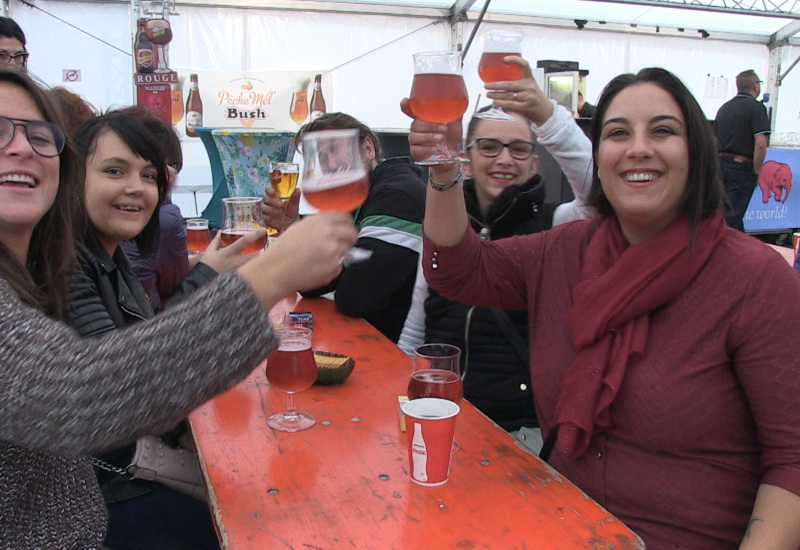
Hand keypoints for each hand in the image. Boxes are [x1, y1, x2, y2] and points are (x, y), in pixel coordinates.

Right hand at [197, 229, 264, 273]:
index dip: (255, 234)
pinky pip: (250, 275)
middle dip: (263, 253)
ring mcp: (239, 271)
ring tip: (263, 262)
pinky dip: (254, 273)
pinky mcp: (239, 279)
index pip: (245, 240)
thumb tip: (220, 231)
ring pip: (254, 266)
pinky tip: (257, 274)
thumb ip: (216, 241)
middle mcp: (236, 261)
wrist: (202, 281)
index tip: (264, 230)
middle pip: (256, 255)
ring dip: (259, 262)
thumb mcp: (209, 251)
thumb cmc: (206, 266)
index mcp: (229, 252)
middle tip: (267, 251)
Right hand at [239, 212, 357, 308]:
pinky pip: (340, 265)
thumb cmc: (283, 250)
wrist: (276, 269)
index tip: (346, 229)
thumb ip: (318, 225)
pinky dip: (332, 267)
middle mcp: (329, 232)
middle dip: (348, 239)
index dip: (346, 224)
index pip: (345, 217)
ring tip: (321, 259)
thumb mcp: (300, 227)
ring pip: (347, 250)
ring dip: (339, 254)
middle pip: (352, 233)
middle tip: (340, 245)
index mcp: (320, 221)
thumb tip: (333, 227)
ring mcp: (334, 249)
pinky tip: (317, 267)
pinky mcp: (335, 265)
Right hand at [261, 186, 300, 230]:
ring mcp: (264, 209)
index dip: (269, 190)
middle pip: (265, 198)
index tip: (273, 192)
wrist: (288, 227)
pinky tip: (264, 217)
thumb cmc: (290, 215)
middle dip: (272, 201)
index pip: (269, 189)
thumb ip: (295, 198)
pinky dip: (257, 215)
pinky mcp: (260, 216)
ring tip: (277, 213)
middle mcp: (268, 201)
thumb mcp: (294, 207)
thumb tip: (298, 189)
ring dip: (268, 209)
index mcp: (276, 196)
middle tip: (280, 205)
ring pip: (262, 206)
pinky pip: (255, 213)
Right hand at [400, 98, 462, 180]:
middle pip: (415, 124)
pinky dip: (426, 149)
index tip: (405, 102)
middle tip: (444, 128)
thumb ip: (454, 112)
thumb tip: (457, 102)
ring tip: (441, 138)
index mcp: (424, 118)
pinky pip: (416, 150)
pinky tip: (434, 148)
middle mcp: (417, 128)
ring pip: (414, 137)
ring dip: (428, 137)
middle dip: (430, 126)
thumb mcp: (456, 122)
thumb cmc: (451, 135)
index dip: (406, 106)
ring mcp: (415, 140)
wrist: (454, 152)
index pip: (411, 110)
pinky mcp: (416, 152)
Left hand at [484, 57, 553, 126]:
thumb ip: (519, 85)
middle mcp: (529, 87)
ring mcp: (528, 97)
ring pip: (508, 95)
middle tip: (486, 86)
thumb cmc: (535, 99)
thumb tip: (499, 85)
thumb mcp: (531, 88)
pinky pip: (510, 104)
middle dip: (495, 85)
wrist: (546, 113)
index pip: (524, 65)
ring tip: (488, 94)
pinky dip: (501, 103)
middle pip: (509, 84)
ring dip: (495, 95)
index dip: (515, 60)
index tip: (505, 59)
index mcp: (530, 79)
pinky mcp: (526, 107)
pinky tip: (495, 102)